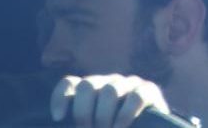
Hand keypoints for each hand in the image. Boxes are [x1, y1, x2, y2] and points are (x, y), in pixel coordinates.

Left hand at [50, 74, 169, 125]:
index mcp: (90, 92)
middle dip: (83, 112)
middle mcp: (107, 84)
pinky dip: (125, 116)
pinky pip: (135, 97)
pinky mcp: (149, 90)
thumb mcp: (94, 127)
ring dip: (104, 116)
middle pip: (87, 85)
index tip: (58, 117)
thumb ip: (83, 125)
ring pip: (110, 90)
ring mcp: (129, 84)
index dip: (61, 97)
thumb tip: (64, 124)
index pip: (70, 84)